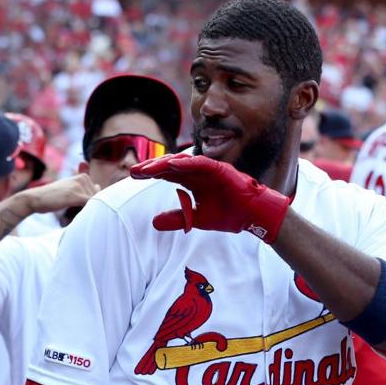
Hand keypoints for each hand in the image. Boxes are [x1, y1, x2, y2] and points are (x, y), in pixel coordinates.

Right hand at [24, 173, 99, 214]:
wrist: (35, 198)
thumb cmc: (52, 197)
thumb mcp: (69, 189)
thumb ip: (85, 188)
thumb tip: (99, 186)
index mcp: (83, 177)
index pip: (98, 195)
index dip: (92, 204)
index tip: (79, 209)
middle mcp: (83, 179)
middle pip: (97, 199)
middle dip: (91, 208)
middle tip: (75, 212)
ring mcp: (80, 186)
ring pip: (95, 203)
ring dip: (88, 211)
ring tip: (73, 214)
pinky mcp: (76, 195)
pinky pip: (90, 205)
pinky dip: (87, 212)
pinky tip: (77, 216)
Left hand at [130, 154, 289, 243]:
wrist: (252, 217)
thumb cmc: (228, 215)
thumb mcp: (195, 219)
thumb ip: (176, 218)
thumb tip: (154, 222)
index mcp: (192, 181)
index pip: (167, 174)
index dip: (150, 174)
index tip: (133, 175)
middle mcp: (198, 172)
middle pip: (170, 166)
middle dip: (151, 167)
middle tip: (133, 170)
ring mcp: (209, 169)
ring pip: (182, 162)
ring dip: (164, 164)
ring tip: (147, 169)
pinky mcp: (221, 170)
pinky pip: (201, 163)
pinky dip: (186, 163)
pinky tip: (171, 165)